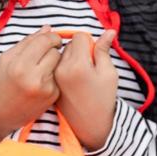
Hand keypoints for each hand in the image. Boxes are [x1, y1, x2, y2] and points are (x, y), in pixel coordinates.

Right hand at [0, 25, 62, 139]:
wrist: (3, 112)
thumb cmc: (4, 81)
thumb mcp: (7, 58)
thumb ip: (27, 41)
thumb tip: (48, 28)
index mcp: (19, 65)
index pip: (44, 40)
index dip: (50, 36)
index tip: (50, 38)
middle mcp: (33, 77)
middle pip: (55, 51)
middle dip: (52, 49)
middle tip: (45, 53)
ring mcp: (45, 88)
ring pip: (61, 63)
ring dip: (55, 61)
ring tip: (44, 65)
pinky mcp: (53, 96)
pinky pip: (60, 75)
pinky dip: (55, 74)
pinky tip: (45, 79)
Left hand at [53, 29, 118, 150]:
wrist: (88, 125)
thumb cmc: (103, 98)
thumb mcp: (108, 74)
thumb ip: (104, 51)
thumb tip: (109, 30)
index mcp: (78, 65)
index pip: (79, 36)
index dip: (89, 43)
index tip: (94, 55)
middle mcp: (61, 69)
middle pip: (67, 43)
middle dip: (78, 49)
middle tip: (87, 66)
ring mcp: (52, 76)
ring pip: (59, 53)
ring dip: (68, 57)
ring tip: (79, 74)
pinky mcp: (48, 81)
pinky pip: (53, 64)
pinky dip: (61, 66)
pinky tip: (70, 79)